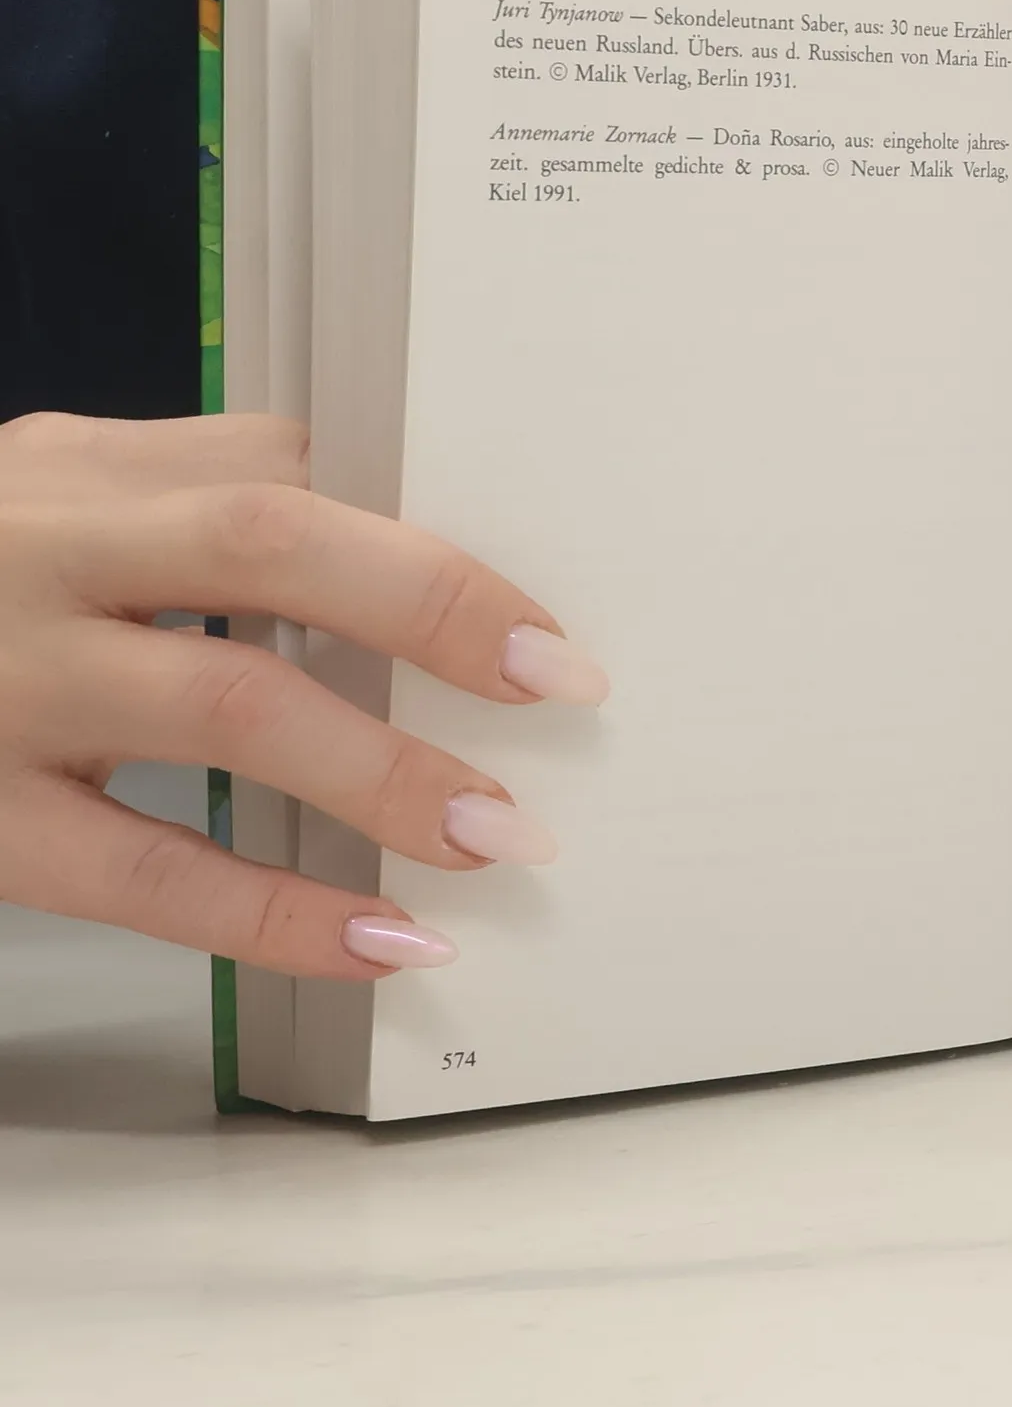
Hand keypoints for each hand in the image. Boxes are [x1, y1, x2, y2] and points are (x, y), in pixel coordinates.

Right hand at [0, 414, 607, 977]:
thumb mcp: (56, 504)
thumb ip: (197, 505)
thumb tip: (411, 535)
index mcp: (84, 470)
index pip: (282, 463)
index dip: (424, 529)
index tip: (537, 602)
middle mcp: (43, 551)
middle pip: (266, 543)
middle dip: (430, 605)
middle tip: (561, 681)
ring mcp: (3, 685)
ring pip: (222, 708)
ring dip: (383, 772)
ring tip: (502, 833)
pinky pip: (149, 873)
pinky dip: (282, 914)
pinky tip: (390, 943)